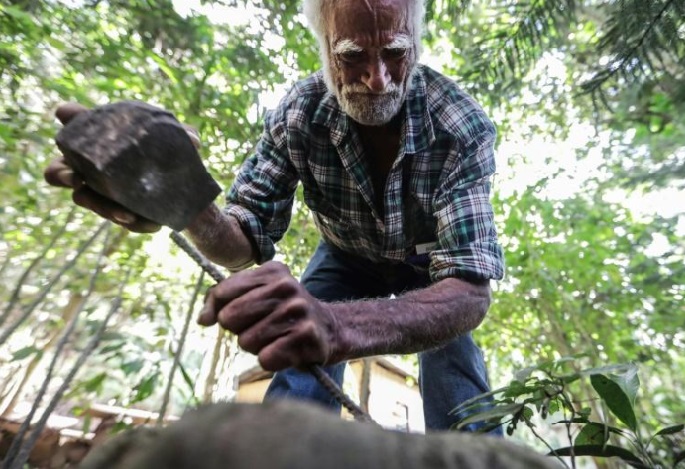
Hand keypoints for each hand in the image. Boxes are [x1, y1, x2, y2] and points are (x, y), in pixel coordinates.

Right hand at [44, 102, 200, 232]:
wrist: (187, 187)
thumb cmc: (171, 151)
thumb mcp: (181, 140)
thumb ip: (184, 136)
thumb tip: (193, 141)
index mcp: (100, 141)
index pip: (74, 124)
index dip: (67, 119)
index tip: (66, 114)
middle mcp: (89, 166)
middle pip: (56, 171)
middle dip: (62, 174)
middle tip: (78, 179)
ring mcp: (99, 192)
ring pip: (83, 200)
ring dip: (102, 207)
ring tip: (127, 214)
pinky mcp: (118, 212)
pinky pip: (119, 220)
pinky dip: (135, 223)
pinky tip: (153, 224)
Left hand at [198, 261, 340, 370]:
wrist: (331, 329)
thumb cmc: (284, 314)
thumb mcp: (258, 296)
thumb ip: (223, 301)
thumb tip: (202, 319)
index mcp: (272, 271)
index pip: (222, 292)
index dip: (218, 311)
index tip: (230, 319)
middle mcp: (286, 286)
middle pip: (230, 318)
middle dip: (239, 330)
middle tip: (260, 328)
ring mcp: (298, 309)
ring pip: (246, 341)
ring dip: (257, 347)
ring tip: (276, 338)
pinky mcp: (307, 335)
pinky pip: (265, 357)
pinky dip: (271, 360)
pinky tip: (287, 350)